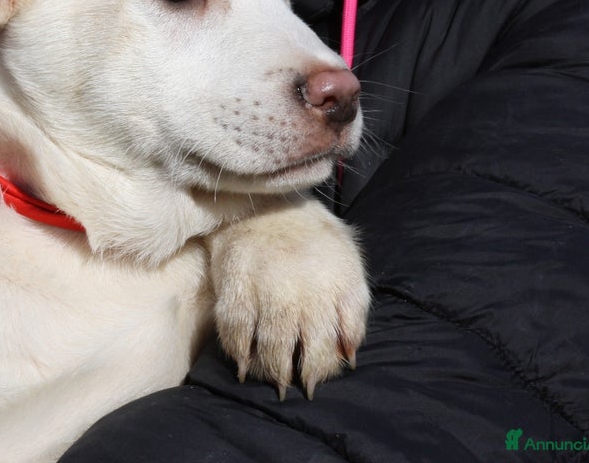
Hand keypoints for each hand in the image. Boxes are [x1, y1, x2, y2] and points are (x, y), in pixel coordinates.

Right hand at [208, 198, 369, 398]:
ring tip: (267, 378)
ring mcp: (267, 287)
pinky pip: (235, 328)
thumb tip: (349, 354)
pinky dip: (237, 349)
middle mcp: (302, 290)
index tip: (314, 378)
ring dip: (268, 369)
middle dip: (294, 374)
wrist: (267, 201)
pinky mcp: (235, 283)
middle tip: (288, 386)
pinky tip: (241, 359)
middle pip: (299, 350)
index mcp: (334, 286)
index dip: (322, 368)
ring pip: (269, 345)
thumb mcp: (348, 265)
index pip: (330, 344)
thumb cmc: (314, 239)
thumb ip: (354, 309)